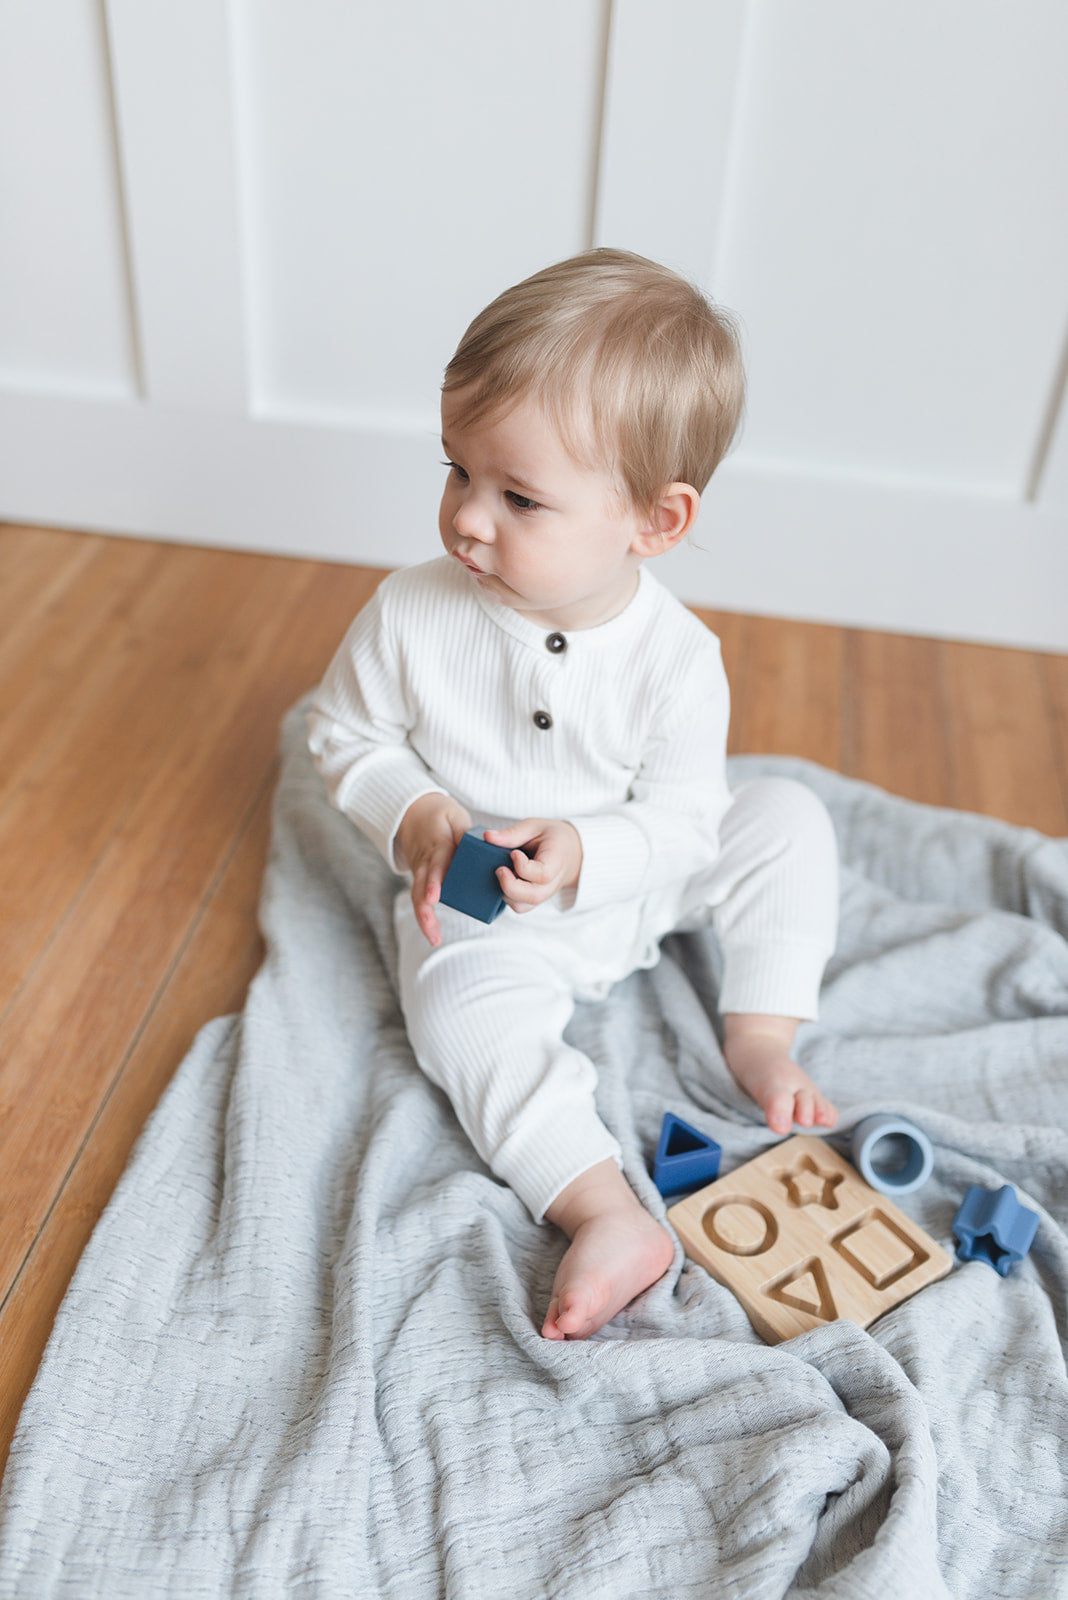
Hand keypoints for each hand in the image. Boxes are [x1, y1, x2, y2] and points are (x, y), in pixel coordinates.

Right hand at [396, 792, 471, 945]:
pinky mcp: (420, 878)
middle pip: (422, 886)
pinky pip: (420, 897)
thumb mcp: (454, 816)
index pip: (436, 864)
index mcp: (436, 845)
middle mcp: (425, 861)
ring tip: (434, 939)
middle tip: (431, 928)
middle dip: (425, 909)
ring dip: (424, 918)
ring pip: (418, 895)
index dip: (434, 881)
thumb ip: (465, 833)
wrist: (411, 814)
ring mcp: (420, 871)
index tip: (435, 898)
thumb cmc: (439, 816)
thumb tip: (480, 849)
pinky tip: (433, 933)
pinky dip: (425, 916)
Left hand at [482, 818, 582, 913]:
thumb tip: (488, 836)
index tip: (514, 853)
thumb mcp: (535, 827)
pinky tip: (505, 880)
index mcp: (557, 861)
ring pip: (523, 905)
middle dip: (510, 886)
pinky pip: (519, 907)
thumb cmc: (552, 838)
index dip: (523, 867)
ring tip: (503, 873)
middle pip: (533, 896)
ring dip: (506, 892)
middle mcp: (552, 883)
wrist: (570, 852)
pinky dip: (507, 897)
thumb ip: (513, 833)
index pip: (543, 874)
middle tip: (500, 869)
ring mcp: (544, 894)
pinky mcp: (534, 899)